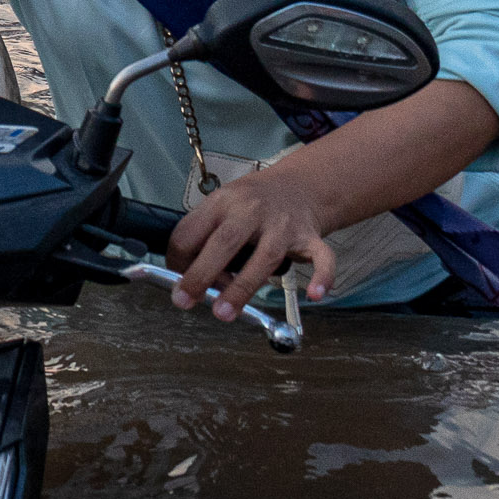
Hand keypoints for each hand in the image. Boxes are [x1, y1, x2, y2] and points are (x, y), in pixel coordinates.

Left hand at [163, 167, 336, 320]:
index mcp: (222, 202)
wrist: (299, 186)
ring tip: (225, 312)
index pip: (192, 231)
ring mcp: (283, 225)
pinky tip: (315, 294)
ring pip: (265, 256)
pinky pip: (320, 257)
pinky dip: (323, 275)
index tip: (176, 286)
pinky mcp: (309, 237)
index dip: (178, 260)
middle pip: (225, 242)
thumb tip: (186, 279)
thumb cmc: (251, 203)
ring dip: (243, 287)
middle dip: (202, 273)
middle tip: (186, 301)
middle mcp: (252, 211)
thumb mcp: (220, 206)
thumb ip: (204, 237)